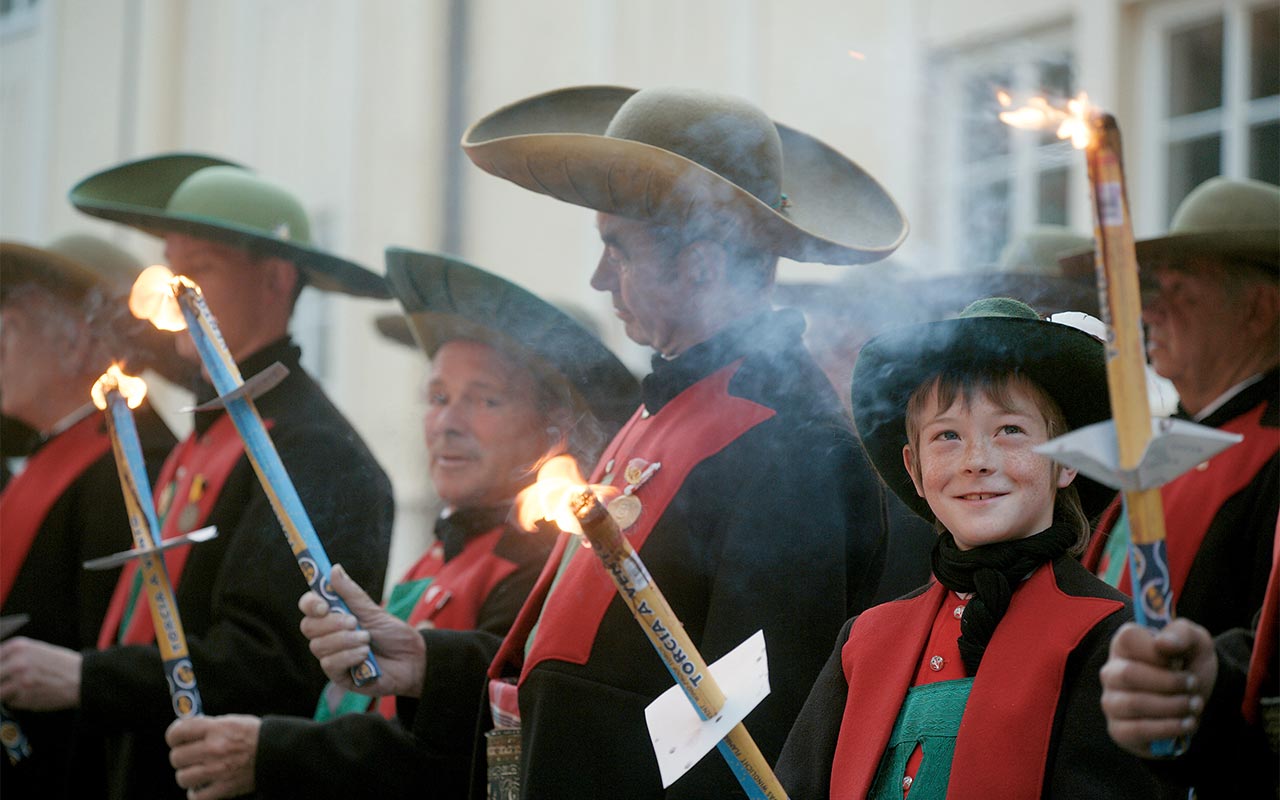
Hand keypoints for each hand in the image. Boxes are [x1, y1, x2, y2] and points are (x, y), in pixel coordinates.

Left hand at [0, 637, 80, 709]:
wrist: (82, 678)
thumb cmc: (63, 665)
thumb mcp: (38, 650)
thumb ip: (15, 655)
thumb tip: (0, 665)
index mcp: (19, 647)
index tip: (2, 672)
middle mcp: (17, 662)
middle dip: (1, 681)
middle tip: (8, 684)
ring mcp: (19, 681)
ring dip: (6, 693)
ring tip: (22, 690)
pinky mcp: (24, 698)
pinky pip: (10, 702)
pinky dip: (18, 701)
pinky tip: (32, 694)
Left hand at [167, 714, 259, 799]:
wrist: (277, 752)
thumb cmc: (254, 735)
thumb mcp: (231, 722)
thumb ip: (208, 727)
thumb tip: (186, 733)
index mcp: (215, 729)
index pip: (178, 733)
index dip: (173, 736)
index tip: (177, 739)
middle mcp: (213, 749)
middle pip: (177, 757)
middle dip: (181, 757)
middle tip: (189, 756)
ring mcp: (217, 770)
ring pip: (183, 778)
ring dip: (187, 776)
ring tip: (197, 772)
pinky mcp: (224, 788)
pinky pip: (196, 797)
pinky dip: (196, 793)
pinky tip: (201, 787)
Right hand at [298, 564, 424, 696]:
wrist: (412, 660)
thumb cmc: (393, 634)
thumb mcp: (374, 610)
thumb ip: (351, 593)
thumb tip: (334, 569)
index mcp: (334, 616)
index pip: (308, 607)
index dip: (310, 604)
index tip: (324, 605)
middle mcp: (329, 636)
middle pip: (308, 627)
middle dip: (331, 623)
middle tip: (354, 622)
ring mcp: (332, 656)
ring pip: (318, 646)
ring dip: (345, 640)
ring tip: (367, 639)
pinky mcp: (339, 676)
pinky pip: (330, 664)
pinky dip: (349, 656)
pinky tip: (365, 654)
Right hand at [1099, 619, 1217, 757]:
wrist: (1196, 701)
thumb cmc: (1189, 665)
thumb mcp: (1196, 642)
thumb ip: (1182, 634)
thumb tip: (1162, 643)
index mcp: (1124, 644)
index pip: (1128, 640)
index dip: (1158, 652)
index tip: (1180, 661)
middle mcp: (1111, 672)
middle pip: (1128, 674)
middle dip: (1170, 683)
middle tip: (1193, 686)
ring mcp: (1112, 702)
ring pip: (1134, 704)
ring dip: (1173, 706)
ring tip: (1194, 705)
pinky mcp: (1119, 730)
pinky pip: (1138, 730)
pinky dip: (1168, 728)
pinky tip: (1186, 723)